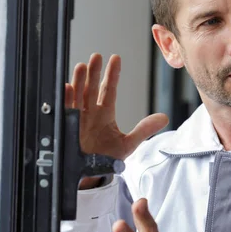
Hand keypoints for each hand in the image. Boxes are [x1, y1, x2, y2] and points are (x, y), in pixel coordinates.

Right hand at [64, 53, 168, 187]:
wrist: (91, 174)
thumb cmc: (106, 158)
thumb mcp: (128, 144)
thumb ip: (145, 129)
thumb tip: (164, 118)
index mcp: (105, 114)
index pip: (109, 90)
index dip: (112, 74)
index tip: (115, 58)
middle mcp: (91, 113)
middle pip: (92, 88)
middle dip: (94, 73)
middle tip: (97, 56)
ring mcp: (78, 119)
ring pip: (78, 95)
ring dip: (79, 81)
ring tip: (82, 66)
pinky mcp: (67, 127)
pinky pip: (66, 110)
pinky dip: (66, 99)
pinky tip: (68, 87)